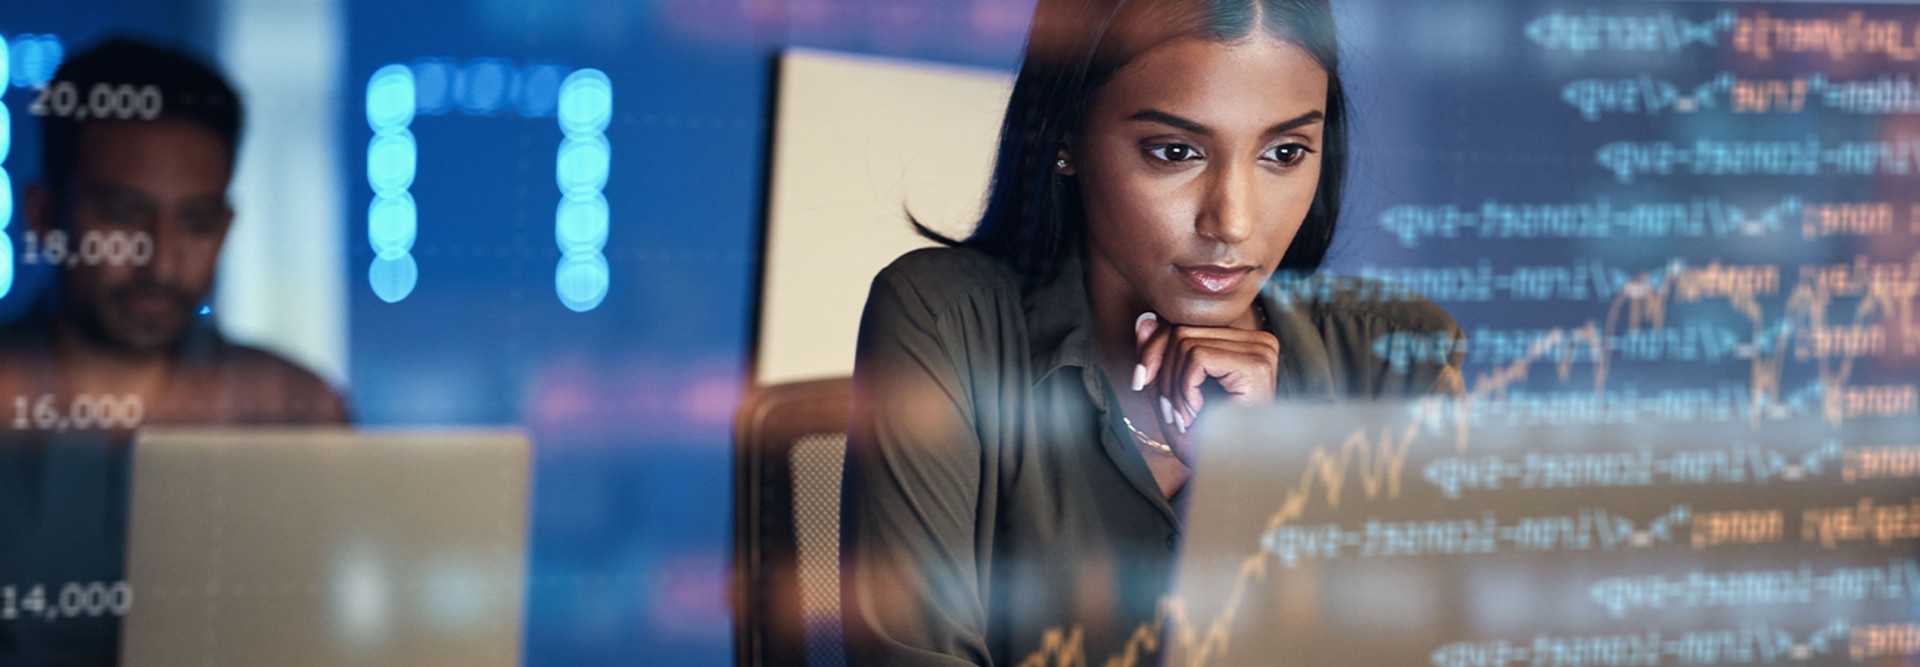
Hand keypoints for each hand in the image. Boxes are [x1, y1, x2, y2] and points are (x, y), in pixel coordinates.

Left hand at [1130, 311, 1279, 460]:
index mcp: (1245, 344)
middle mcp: (1259, 341)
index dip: (1153, 353)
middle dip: (1162, 374)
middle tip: (1170, 411)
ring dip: (1172, 387)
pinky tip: (1196, 414)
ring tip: (1183, 417)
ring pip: (1184, 343)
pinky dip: (1184, 389)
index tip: (1142, 384)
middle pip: (1180, 331)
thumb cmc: (1207, 443)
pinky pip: (1196, 357)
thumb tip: (1144, 321)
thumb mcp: (1171, 393)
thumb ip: (1159, 357)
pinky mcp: (1256, 364)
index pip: (1184, 325)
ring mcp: (1262, 350)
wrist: (1234, 477)